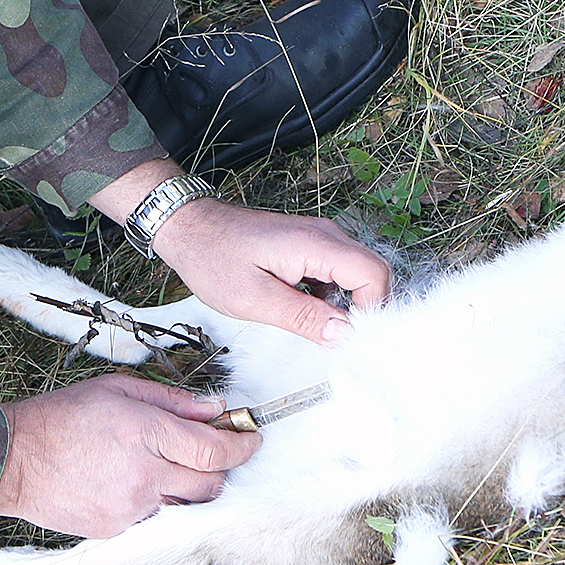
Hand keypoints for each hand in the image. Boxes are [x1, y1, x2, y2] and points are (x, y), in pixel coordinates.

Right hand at [0, 374, 260, 537]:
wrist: (11, 459)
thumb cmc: (63, 416)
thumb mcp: (119, 390)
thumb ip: (173, 400)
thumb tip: (215, 408)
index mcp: (146, 433)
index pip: (214, 450)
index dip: (242, 446)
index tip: (252, 439)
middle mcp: (143, 474)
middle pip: (210, 485)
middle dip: (220, 470)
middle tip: (211, 453)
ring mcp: (129, 507)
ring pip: (186, 506)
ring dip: (189, 489)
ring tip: (167, 468)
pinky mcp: (114, 530)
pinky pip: (154, 519)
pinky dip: (157, 504)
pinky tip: (136, 484)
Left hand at [87, 159, 391, 343]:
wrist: (190, 227)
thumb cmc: (214, 259)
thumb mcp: (254, 299)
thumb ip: (303, 317)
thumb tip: (345, 335)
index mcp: (316, 245)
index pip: (374, 275)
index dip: (371, 310)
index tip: (347, 337)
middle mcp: (326, 235)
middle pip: (373, 273)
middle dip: (363, 309)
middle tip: (334, 338)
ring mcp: (320, 238)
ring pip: (357, 274)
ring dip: (346, 304)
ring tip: (314, 326)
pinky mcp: (310, 245)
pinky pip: (338, 272)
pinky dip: (332, 295)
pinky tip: (304, 309)